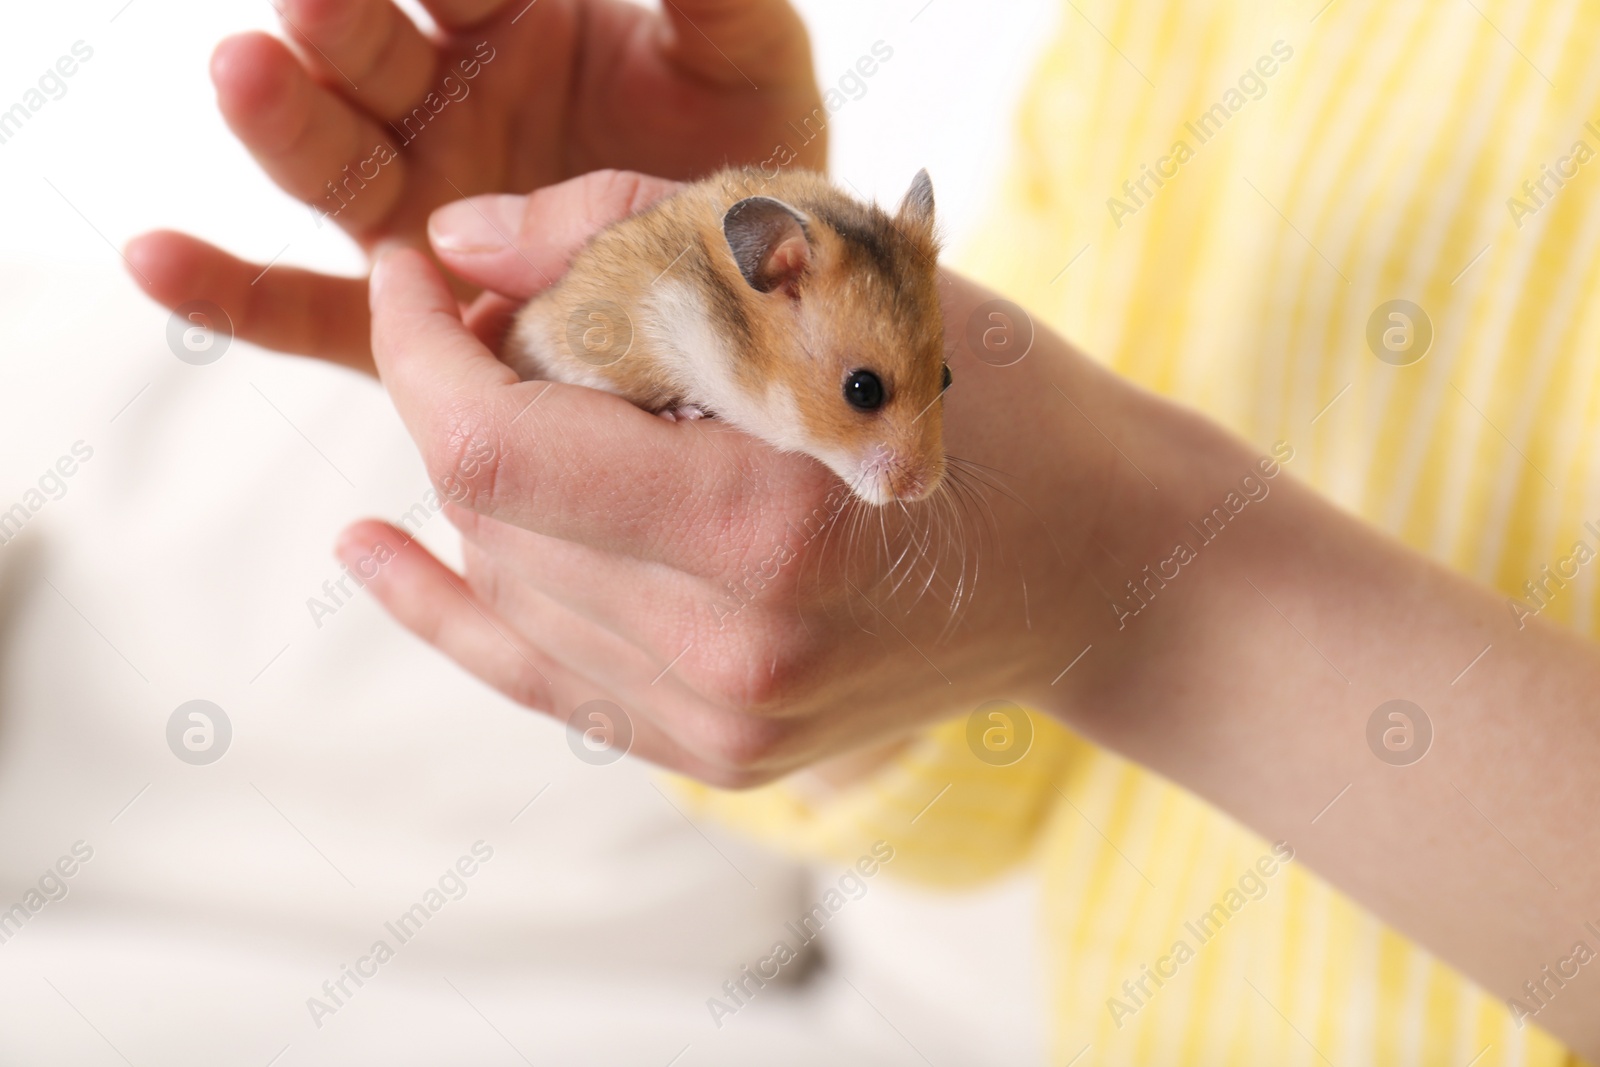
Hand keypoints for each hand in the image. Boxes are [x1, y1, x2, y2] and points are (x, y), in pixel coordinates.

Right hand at [124, 0, 824, 372]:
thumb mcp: (742, 51)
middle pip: (365, 56)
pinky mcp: (407, 317)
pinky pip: (308, 310)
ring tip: (247, 70)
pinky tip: (158, 260)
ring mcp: (419, 213)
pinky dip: (230, 292)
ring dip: (282, 121)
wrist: (759, 301)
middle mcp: (445, 109)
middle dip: (339, 20)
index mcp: (512, 24)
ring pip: (330, 166)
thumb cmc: (748, 157)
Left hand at [343, 170, 1124, 785]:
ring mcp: (723, 725)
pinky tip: (373, 551)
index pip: (496, 445)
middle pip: (488, 511)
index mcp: (771, 529)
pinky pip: (536, 676)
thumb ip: (641, 232)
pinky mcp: (719, 751)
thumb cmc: (1008, 404)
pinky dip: (449, 606)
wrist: (1107, 571)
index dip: (416, 345)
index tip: (405, 266)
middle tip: (491, 306)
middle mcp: (732, 655)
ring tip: (528, 383)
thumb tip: (461, 241)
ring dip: (481, 472)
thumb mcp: (851, 277)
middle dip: (455, 388)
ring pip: (505, 580)